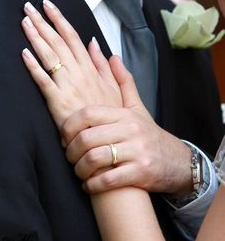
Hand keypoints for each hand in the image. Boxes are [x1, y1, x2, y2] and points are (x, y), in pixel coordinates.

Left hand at [21, 0, 121, 127]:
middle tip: (28, 7)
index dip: (60, 21)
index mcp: (91, 69)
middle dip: (43, 23)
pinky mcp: (58, 101)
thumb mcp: (115, 88)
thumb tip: (95, 44)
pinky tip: (24, 54)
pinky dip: (33, 66)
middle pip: (58, 42)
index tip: (49, 7)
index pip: (73, 38)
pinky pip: (43, 80)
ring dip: (36, 37)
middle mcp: (78, 73)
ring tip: (24, 22)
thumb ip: (105, 65)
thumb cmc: (109, 115)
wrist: (106, 138)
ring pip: (50, 56)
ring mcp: (68, 86)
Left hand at [62, 79, 191, 195]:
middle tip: (69, 156)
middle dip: (70, 151)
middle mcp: (130, 131)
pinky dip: (92, 185)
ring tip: (78, 172)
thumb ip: (122, 82)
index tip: (64, 137)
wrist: (175, 161)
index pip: (87, 114)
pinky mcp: (140, 173)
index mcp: (124, 114)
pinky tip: (88, 184)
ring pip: (95, 160)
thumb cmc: (148, 134)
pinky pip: (107, 180)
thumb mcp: (137, 108)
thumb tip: (111, 56)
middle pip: (87, 138)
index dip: (69, 126)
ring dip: (79, 169)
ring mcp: (136, 152)